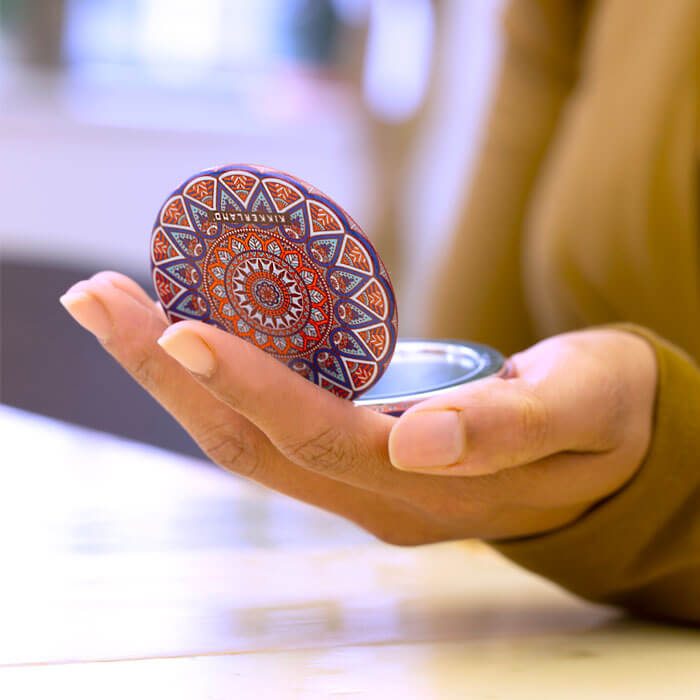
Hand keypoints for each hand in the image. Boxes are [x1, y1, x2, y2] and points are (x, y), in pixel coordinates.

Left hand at [60, 272, 656, 542]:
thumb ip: (510, 428)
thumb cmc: (603, 416)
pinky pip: (267, 425)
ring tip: (113, 306)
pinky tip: (178, 337)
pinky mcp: (356, 458)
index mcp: (433, 491)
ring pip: (244, 436)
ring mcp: (360, 483)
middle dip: (167, 372)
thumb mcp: (584, 408)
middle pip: (251, 441)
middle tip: (98, 298)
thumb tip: (420, 440)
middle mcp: (378, 496)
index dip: (249, 385)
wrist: (609, 445)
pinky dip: (215, 379)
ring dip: (171, 375)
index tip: (179, 328)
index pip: (319, 436)